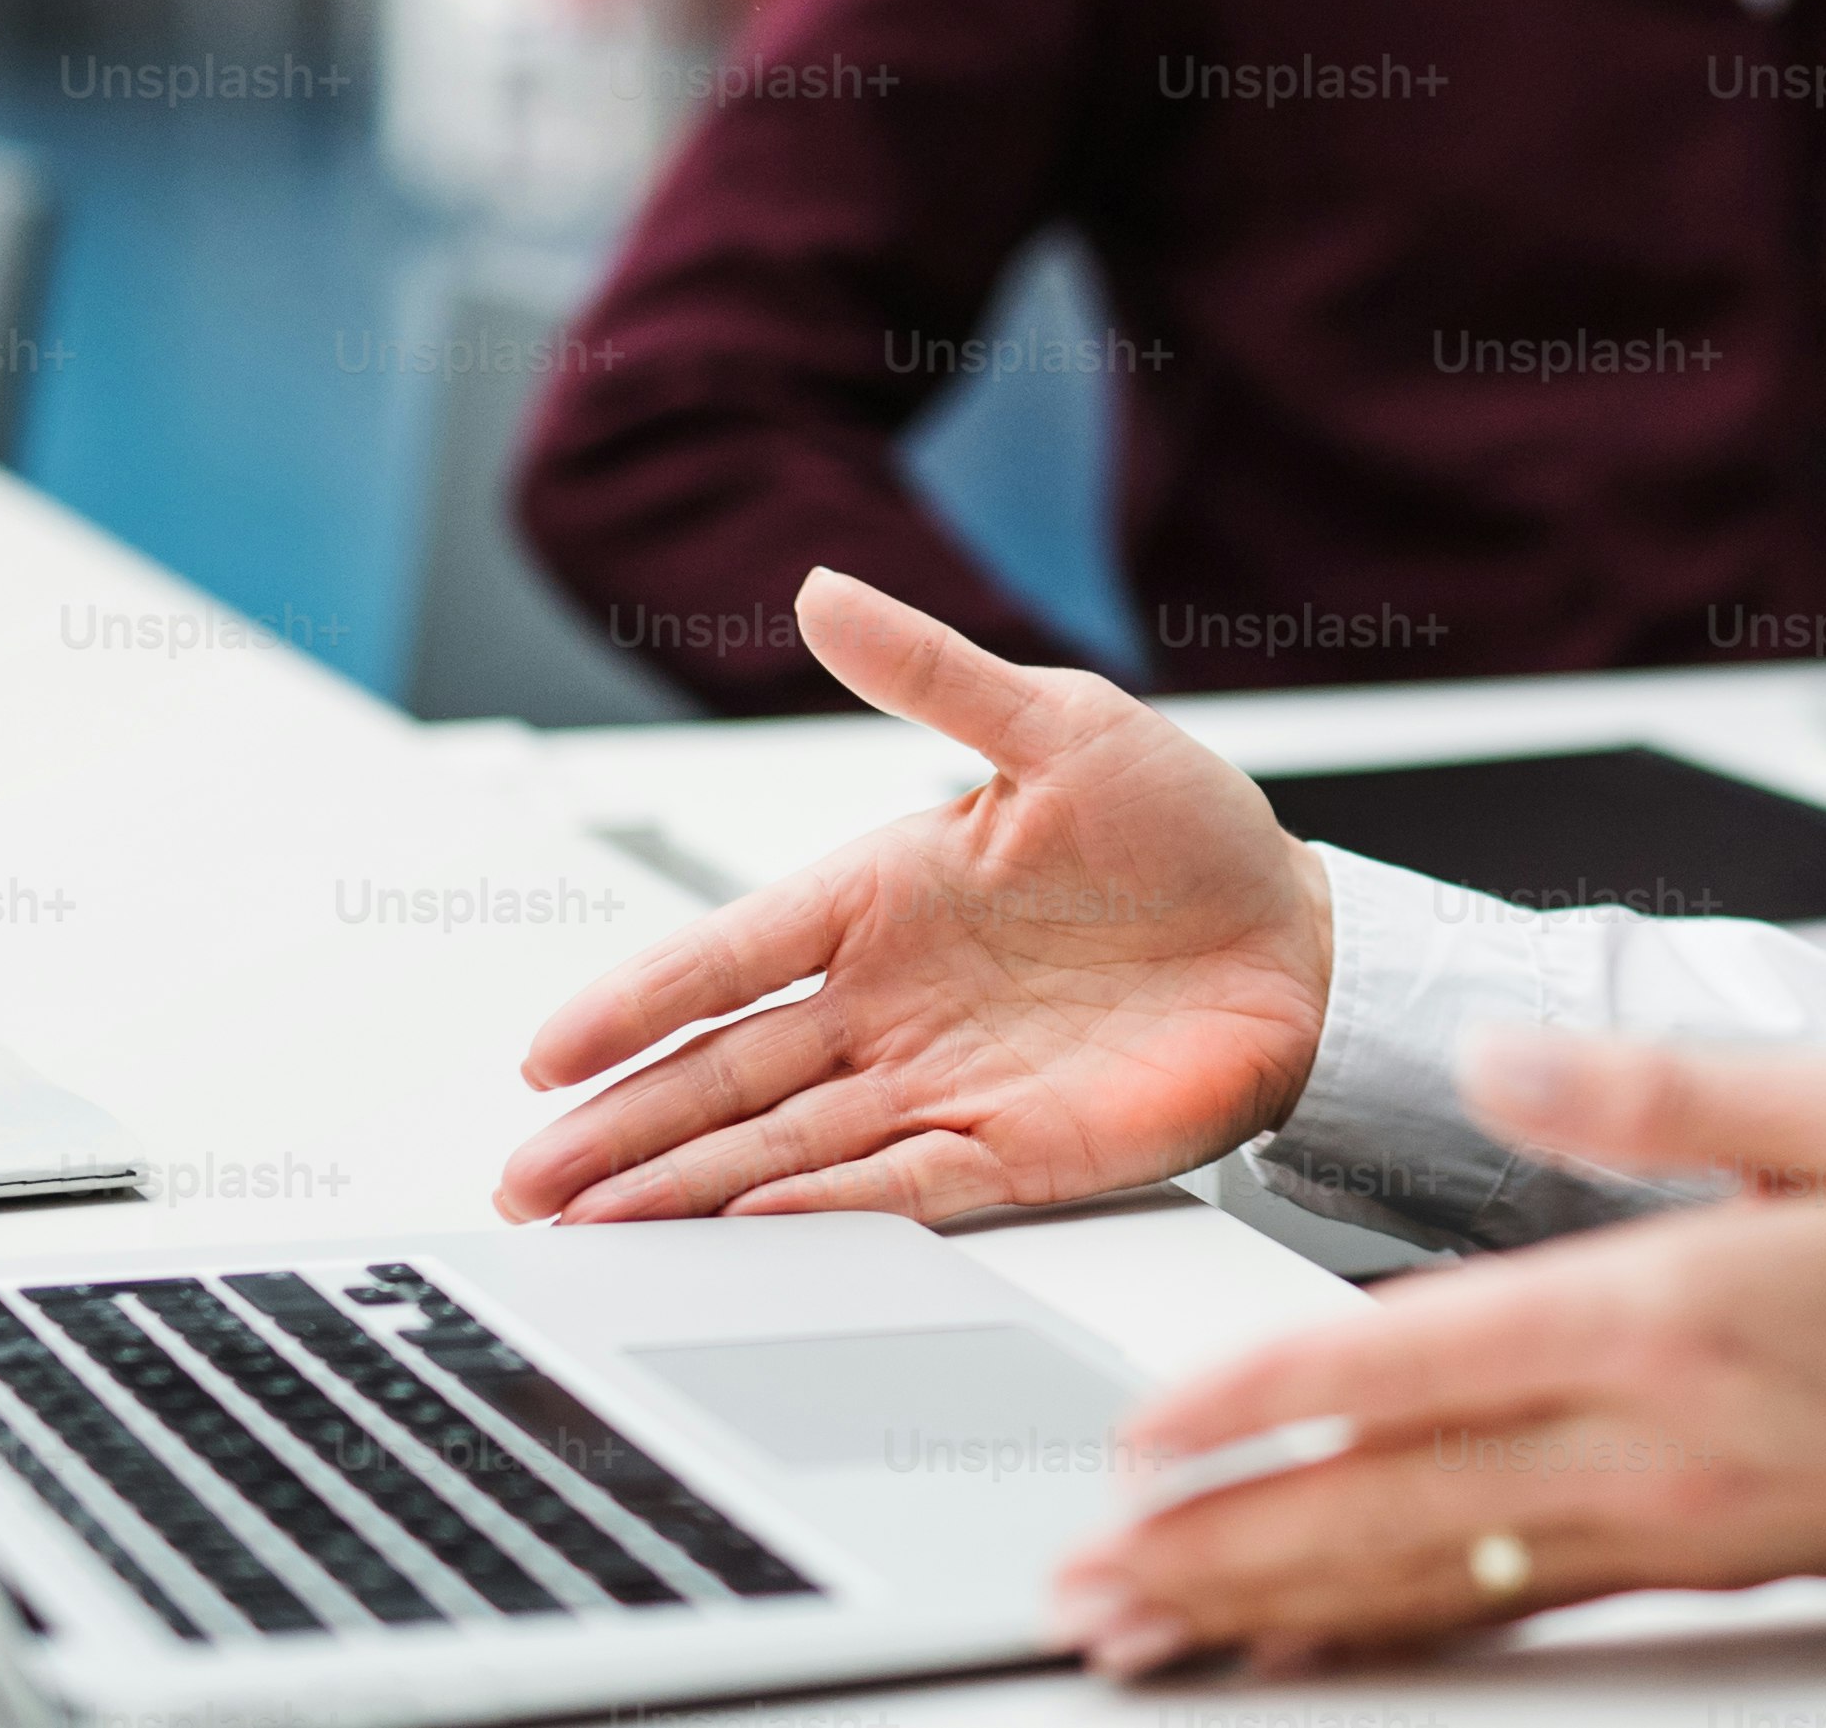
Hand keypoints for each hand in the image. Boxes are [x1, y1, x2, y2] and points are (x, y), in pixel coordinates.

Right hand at [494, 569, 1330, 1225]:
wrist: (1301, 932)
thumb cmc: (1184, 827)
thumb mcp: (1057, 725)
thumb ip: (933, 673)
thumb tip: (822, 592)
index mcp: (883, 895)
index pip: (728, 956)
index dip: (636, 1004)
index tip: (546, 1056)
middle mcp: (893, 1001)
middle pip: (729, 1074)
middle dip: (624, 1130)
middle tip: (525, 1185)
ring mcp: (944, 1080)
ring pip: (787, 1148)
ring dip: (691, 1190)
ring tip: (592, 1231)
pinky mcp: (1014, 1149)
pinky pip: (898, 1186)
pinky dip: (822, 1214)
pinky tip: (747, 1233)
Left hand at [1052, 1034, 1825, 1671]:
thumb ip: (1660, 1088)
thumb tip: (1500, 1063)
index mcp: (1669, 1313)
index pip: (1413, 1367)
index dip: (1261, 1405)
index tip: (1144, 1435)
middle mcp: (1654, 1445)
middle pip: (1392, 1511)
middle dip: (1222, 1552)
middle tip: (1091, 1586)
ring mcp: (1677, 1528)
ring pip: (1436, 1582)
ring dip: (1283, 1608)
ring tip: (1158, 1635)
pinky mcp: (1706, 1569)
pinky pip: (1516, 1616)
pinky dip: (1402, 1634)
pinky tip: (1328, 1646)